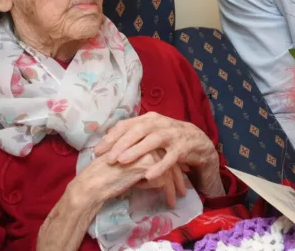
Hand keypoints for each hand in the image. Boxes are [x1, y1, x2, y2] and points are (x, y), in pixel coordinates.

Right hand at [70, 149, 185, 212]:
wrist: (93, 183)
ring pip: (170, 169)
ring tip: (180, 196)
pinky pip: (164, 180)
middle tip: (184, 189)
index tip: (181, 175)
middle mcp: (145, 142)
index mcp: (140, 140)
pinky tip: (170, 202)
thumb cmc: (107, 176)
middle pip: (169, 158)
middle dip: (178, 175)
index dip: (172, 164)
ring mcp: (147, 151)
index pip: (163, 151)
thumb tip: (163, 174)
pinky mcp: (147, 164)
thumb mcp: (129, 166)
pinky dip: (168, 192)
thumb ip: (143, 164)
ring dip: (175, 185)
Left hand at [94, 112, 223, 196]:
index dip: (111, 137)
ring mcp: (172, 134)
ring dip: (137, 150)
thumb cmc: (167, 138)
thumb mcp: (150, 132)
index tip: (98, 151)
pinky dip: (160, 166)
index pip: (127, 124)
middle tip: (108, 158)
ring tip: (122, 162)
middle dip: (121, 144)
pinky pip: (170, 157)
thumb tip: (106, 145)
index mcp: (149, 119)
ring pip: (153, 140)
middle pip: (138, 130)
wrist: (196, 140)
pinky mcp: (183, 147)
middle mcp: (160, 123)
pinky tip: (149, 176)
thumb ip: (132, 135)